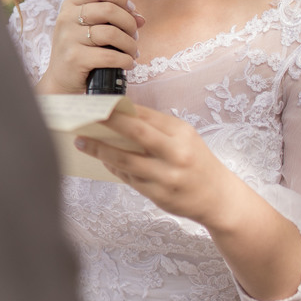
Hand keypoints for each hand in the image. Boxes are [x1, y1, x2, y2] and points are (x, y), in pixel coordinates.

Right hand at [36, 0, 143, 95]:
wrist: (62, 80)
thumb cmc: (81, 51)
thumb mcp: (90, 30)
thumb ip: (112, 20)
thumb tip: (140, 19)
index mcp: (70, 7)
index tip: (131, 9)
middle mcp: (66, 19)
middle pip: (108, 9)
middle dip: (129, 23)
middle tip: (134, 35)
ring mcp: (68, 38)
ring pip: (111, 33)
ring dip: (129, 44)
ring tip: (132, 52)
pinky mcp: (74, 58)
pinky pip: (109, 56)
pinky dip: (125, 60)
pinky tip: (128, 64)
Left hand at [75, 105, 247, 228]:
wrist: (220, 198)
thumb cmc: (196, 162)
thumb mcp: (184, 139)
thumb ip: (156, 128)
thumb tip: (119, 116)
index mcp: (181, 132)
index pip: (145, 115)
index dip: (119, 108)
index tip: (97, 102)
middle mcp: (176, 153)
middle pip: (135, 132)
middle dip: (107, 122)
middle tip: (84, 115)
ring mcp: (167, 175)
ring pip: (126, 159)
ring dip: (100, 149)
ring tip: (81, 141)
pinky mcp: (160, 194)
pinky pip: (129, 178)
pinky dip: (113, 167)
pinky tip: (101, 159)